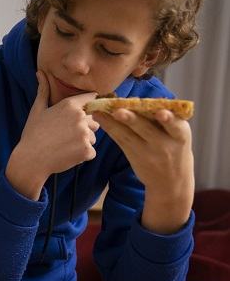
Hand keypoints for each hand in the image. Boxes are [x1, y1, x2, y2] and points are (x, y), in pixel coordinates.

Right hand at [6, 71, 98, 198]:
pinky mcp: (86, 150)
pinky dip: (81, 156)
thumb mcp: (37, 110)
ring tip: (64, 146)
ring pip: (93, 137)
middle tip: (64, 136)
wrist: (30, 160)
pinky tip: (66, 155)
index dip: (88, 107)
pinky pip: (91, 152)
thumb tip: (40, 72)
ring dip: (83, 143)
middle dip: (84, 128)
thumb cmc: (32, 134)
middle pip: (94, 120)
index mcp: (70, 105)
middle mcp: (80, 117)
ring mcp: (84, 134)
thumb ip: (43, 90)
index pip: (93, 98)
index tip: (78, 117)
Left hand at [92, 108, 193, 232]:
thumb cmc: (175, 149)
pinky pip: (120, 140)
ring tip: (99, 112)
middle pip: (146, 130)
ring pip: (128, 135)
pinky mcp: (133, 155)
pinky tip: (99, 118)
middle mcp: (163, 144)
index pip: (175, 126)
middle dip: (132, 120)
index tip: (161, 112)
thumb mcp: (179, 136)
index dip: (168, 119)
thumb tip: (147, 98)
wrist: (170, 182)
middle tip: (118, 110)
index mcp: (180, 135)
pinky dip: (109, 128)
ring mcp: (146, 152)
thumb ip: (168, 120)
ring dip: (112, 122)